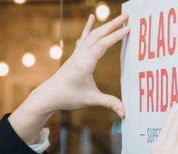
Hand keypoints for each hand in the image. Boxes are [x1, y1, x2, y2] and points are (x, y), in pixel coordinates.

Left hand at [8, 13, 129, 143]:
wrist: (48, 95)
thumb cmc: (68, 97)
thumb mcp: (90, 100)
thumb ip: (108, 103)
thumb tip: (124, 112)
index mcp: (84, 64)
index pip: (102, 45)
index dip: (116, 36)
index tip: (129, 28)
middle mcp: (80, 56)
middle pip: (98, 35)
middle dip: (113, 24)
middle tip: (127, 15)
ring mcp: (76, 54)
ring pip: (92, 35)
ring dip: (105, 25)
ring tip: (118, 17)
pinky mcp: (74, 55)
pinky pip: (83, 38)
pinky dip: (88, 27)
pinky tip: (91, 17)